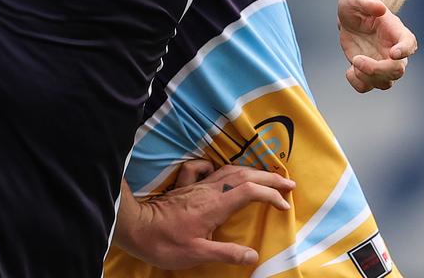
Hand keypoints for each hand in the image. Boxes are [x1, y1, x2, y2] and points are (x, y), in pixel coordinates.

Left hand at [115, 164, 294, 267]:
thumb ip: (226, 253)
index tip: (284, 205)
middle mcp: (208, 190)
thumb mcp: (197, 253)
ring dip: (250, 171)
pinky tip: (219, 170)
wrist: (135, 227)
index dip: (270, 195)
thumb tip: (254, 255)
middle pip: (243, 175)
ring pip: (228, 170)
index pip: (249, 191)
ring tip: (266, 176)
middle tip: (288, 183)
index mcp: (214, 205)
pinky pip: (203, 169)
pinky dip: (217, 167)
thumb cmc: (165, 242)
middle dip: (268, 177)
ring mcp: (195, 185)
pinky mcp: (184, 186)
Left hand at [337, 0, 417, 92]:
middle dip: (378, 70)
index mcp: (397, 32)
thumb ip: (368, 2)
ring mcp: (382, 63)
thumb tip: (379, 8)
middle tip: (357, 60)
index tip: (393, 53)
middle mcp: (394, 51)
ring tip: (354, 63)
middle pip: (397, 70)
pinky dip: (358, 83)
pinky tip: (349, 70)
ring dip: (368, 78)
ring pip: (385, 82)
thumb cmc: (357, 3)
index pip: (409, 44)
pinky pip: (367, 86)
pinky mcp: (369, 70)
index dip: (405, 50)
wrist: (352, 14)